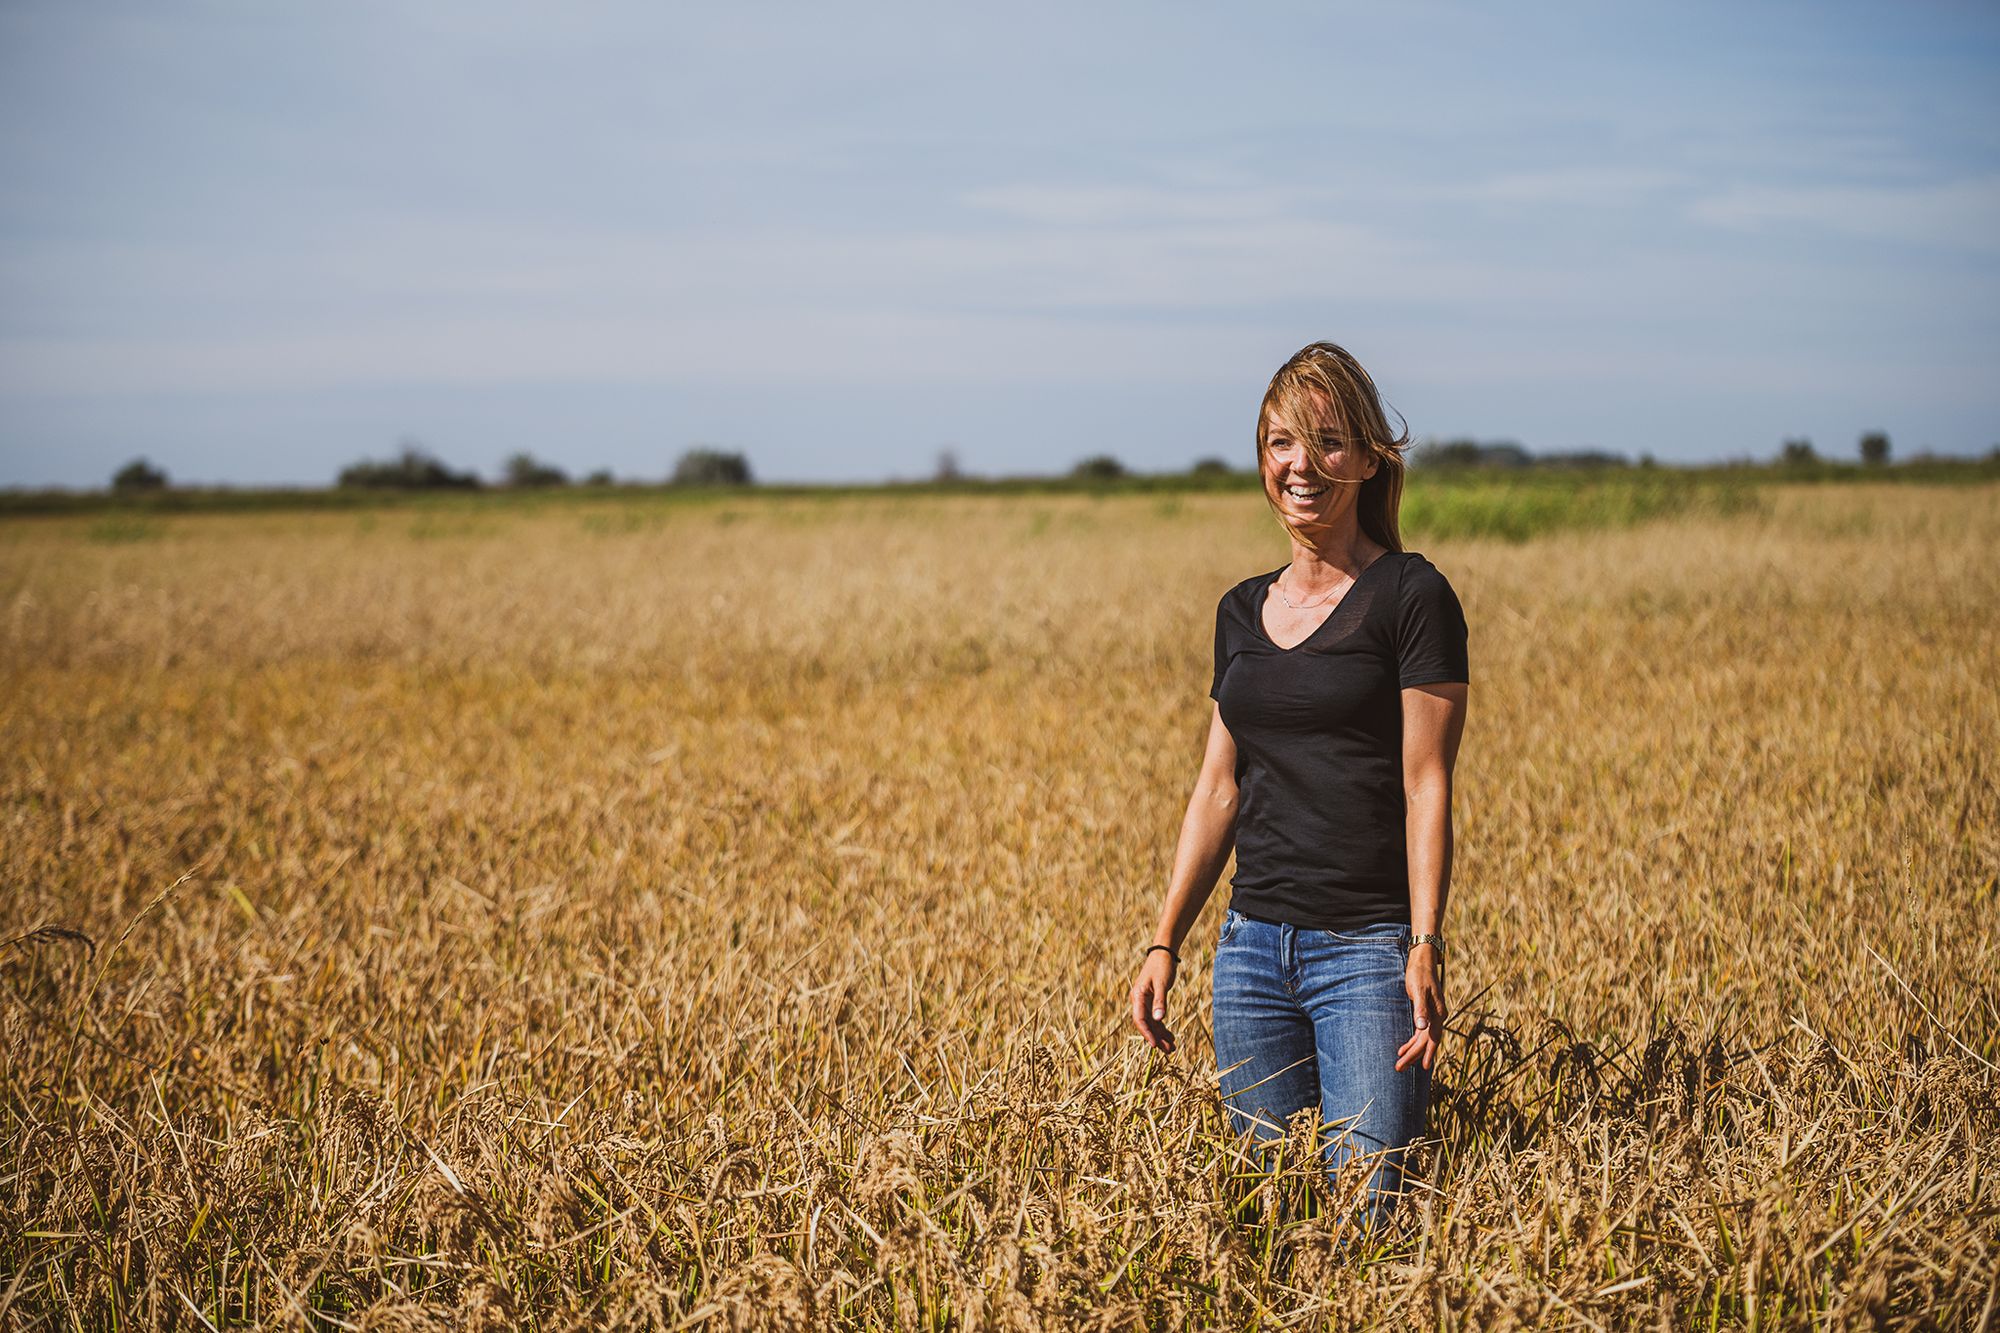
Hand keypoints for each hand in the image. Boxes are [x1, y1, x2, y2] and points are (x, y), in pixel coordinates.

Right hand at [1129, 950, 1177, 1054]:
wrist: (1163, 954)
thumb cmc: (1161, 966)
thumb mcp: (1162, 983)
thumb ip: (1160, 1001)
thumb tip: (1159, 1019)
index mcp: (1137, 996)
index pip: (1139, 1019)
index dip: (1146, 1033)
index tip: (1155, 1045)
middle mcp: (1139, 1001)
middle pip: (1146, 1024)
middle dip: (1157, 1038)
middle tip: (1169, 1051)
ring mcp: (1145, 1002)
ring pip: (1152, 1023)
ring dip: (1161, 1035)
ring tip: (1172, 1048)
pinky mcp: (1152, 1001)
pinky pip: (1156, 1018)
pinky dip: (1163, 1027)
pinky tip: (1171, 1036)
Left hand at [1395, 943, 1445, 1071]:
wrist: (1422, 961)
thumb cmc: (1419, 975)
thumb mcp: (1418, 991)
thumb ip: (1420, 1009)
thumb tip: (1421, 1027)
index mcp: (1438, 1014)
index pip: (1432, 1038)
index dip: (1427, 1053)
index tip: (1423, 1067)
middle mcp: (1437, 1017)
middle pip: (1426, 1041)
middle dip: (1413, 1055)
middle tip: (1399, 1068)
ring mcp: (1432, 1016)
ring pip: (1422, 1039)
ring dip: (1411, 1050)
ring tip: (1400, 1063)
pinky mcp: (1425, 1012)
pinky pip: (1420, 1032)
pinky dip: (1412, 1041)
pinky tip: (1403, 1048)